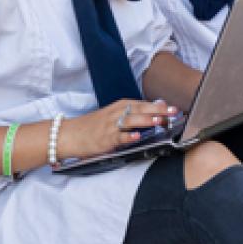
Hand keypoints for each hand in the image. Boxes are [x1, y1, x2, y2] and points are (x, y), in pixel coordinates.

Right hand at [60, 99, 176, 158]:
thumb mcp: (112, 115)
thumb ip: (131, 115)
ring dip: (146, 120)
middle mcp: (116, 113)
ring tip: (160, 120)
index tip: (174, 107)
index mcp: (120, 106)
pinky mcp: (105, 139)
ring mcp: (110, 126)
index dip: (159, 105)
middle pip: (140, 109)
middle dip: (158, 110)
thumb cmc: (92, 126)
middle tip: (174, 112)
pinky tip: (138, 136)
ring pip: (131, 120)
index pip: (143, 103)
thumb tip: (154, 114)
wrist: (68, 134)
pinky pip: (118, 137)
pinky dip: (128, 136)